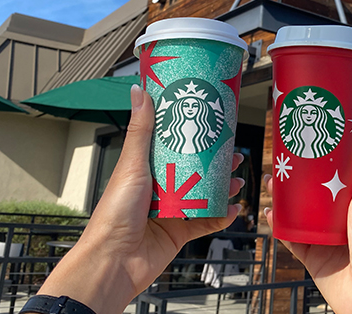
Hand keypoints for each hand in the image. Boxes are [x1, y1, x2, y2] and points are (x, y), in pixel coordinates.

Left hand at [38, 85, 244, 313]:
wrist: (114, 261)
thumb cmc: (115, 211)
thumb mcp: (132, 164)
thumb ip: (141, 130)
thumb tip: (139, 90)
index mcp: (144, 170)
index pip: (172, 147)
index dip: (192, 135)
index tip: (211, 123)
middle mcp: (158, 189)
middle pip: (193, 170)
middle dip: (215, 162)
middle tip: (234, 153)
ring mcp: (170, 212)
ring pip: (204, 195)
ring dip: (222, 187)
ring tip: (237, 179)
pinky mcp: (180, 233)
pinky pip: (206, 222)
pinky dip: (222, 216)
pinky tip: (235, 208)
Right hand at [265, 120, 351, 313]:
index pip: (337, 173)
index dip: (321, 158)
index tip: (307, 140)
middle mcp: (339, 218)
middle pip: (312, 192)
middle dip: (295, 177)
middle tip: (281, 162)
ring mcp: (323, 236)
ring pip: (297, 212)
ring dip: (283, 199)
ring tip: (271, 182)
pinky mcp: (311, 254)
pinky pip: (290, 236)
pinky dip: (279, 225)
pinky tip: (271, 213)